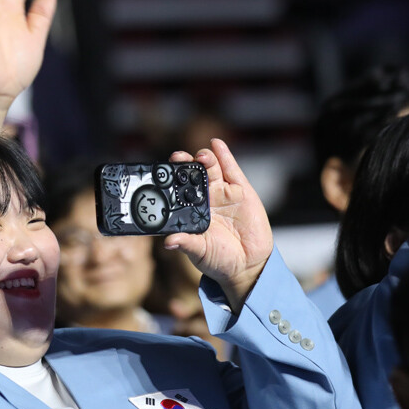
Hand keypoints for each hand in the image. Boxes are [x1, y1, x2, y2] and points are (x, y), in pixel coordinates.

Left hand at [164, 140, 272, 313]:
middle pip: (192, 176)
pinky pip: (231, 170)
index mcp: (190, 212)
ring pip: (210, 170)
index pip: (176, 191)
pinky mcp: (241, 191)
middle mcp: (204, 200)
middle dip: (184, 165)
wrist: (248, 265)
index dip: (169, 180)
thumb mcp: (200, 252)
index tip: (161, 173)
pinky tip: (216, 144)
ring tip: (200, 155)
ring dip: (204, 159)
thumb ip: (186, 243)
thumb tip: (168, 241)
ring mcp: (222, 193)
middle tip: (178, 158)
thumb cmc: (219, 260)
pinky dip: (224, 156)